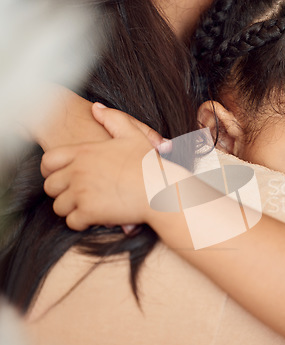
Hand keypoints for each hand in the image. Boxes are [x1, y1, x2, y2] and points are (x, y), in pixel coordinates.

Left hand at [41, 104, 163, 230]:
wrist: (161, 191)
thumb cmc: (150, 165)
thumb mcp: (133, 135)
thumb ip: (113, 119)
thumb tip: (95, 107)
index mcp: (84, 152)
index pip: (49, 162)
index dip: (51, 171)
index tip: (61, 178)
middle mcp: (78, 171)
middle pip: (51, 186)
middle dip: (61, 193)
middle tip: (77, 195)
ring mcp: (81, 192)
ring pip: (59, 206)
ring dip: (71, 209)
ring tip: (87, 208)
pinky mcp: (88, 212)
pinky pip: (72, 222)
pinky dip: (81, 222)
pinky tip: (94, 219)